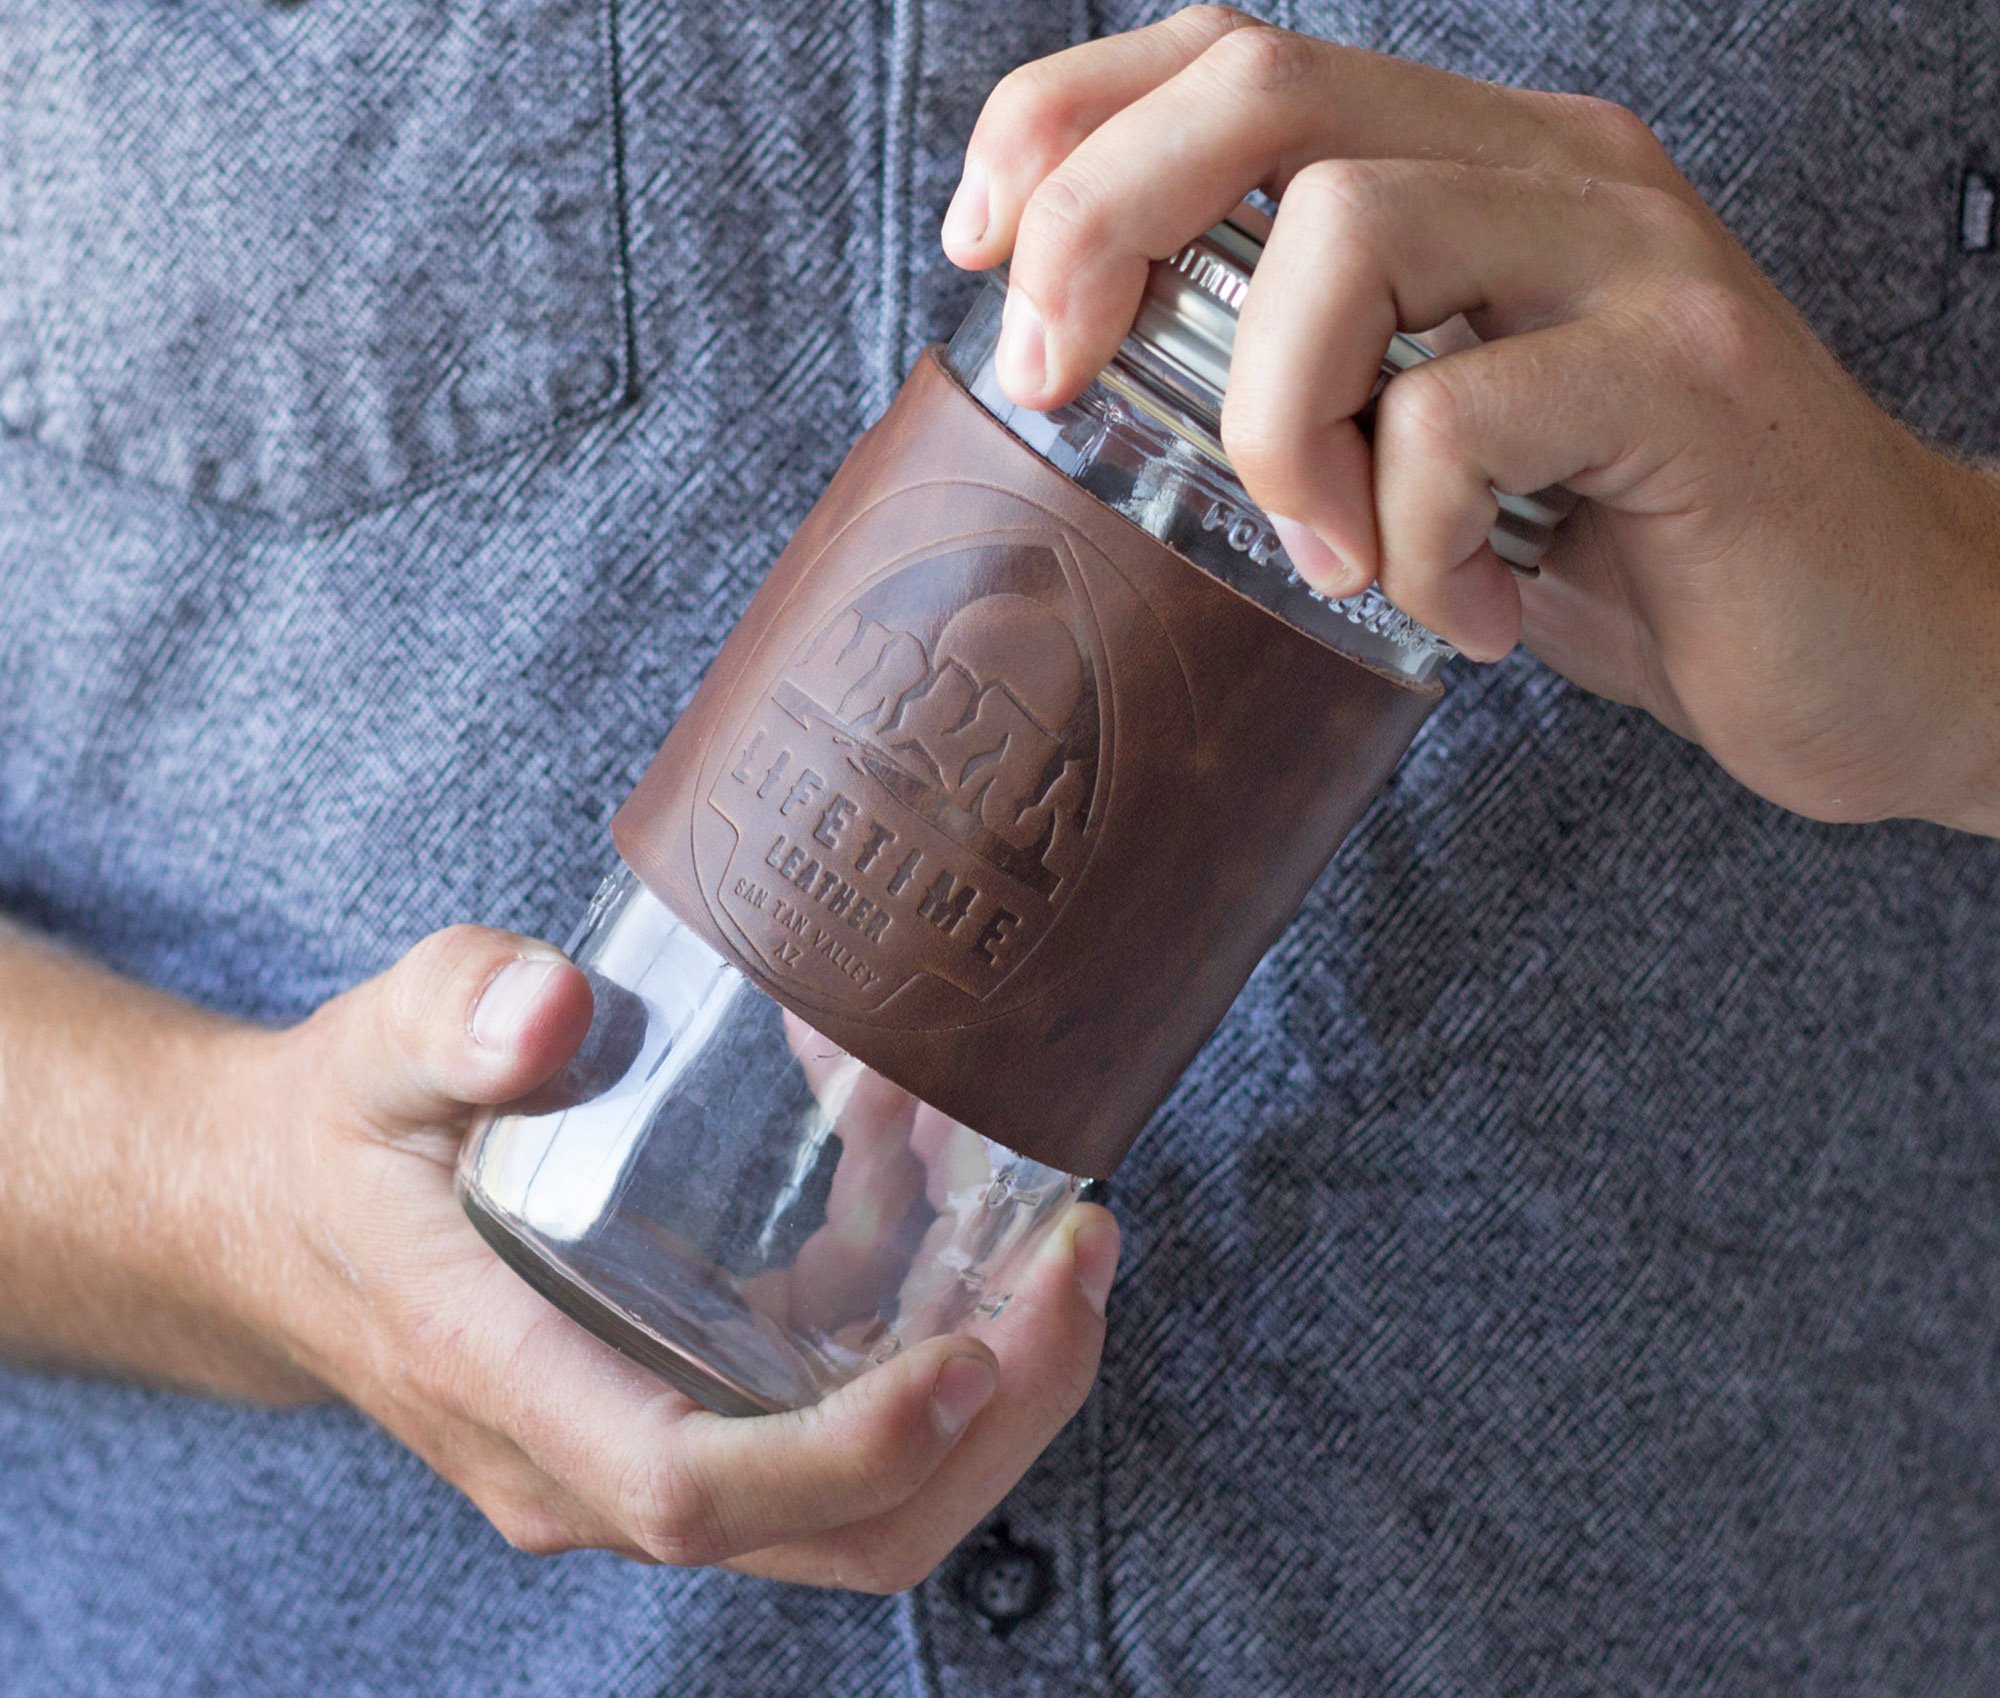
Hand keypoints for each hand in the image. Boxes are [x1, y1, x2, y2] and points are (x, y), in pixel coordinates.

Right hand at [237, 924, 1116, 1590]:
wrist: (280, 1225)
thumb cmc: (337, 1145)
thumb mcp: (373, 1053)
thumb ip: (454, 1019)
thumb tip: (549, 1008)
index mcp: (510, 1386)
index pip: (695, 1489)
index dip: (850, 1452)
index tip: (971, 1358)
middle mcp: (592, 1462)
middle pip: (834, 1532)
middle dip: (994, 1424)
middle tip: (1079, 1262)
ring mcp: (654, 1450)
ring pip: (863, 1502)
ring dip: (992, 1380)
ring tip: (1053, 1218)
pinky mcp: (692, 1412)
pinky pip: (839, 1415)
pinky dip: (925, 1324)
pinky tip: (941, 1183)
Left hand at [944, 5, 1999, 833]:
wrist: (1883, 644)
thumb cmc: (1636, 552)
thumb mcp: (1437, 445)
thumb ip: (1317, 385)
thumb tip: (1103, 393)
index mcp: (1476, 167)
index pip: (1235, 55)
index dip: (1072, 122)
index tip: (984, 250)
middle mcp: (1551, 170)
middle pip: (1262, 91)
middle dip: (1101, 227)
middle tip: (1059, 379)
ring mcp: (1629, 260)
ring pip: (1348, 236)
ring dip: (1272, 424)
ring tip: (1322, 550)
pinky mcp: (1687, 380)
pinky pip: (1457, 420)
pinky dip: (1407, 544)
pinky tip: (1461, 609)